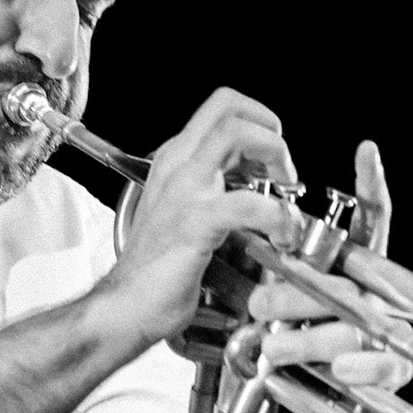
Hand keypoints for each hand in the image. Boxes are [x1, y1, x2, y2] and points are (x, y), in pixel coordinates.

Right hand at [93, 88, 302, 346]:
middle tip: (283, 175)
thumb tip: (256, 181)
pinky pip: (249, 201)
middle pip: (230, 106)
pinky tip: (281, 237)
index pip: (222, 107)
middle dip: (271, 133)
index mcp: (176, 160)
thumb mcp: (184, 213)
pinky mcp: (196, 222)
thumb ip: (213, 189)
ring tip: (285, 201)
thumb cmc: (155, 270)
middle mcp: (178, 165)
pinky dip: (278, 216)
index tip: (272, 160)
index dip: (259, 121)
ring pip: (238, 133)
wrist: (126, 306)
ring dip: (277, 157)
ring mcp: (185, 190)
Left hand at [246, 140, 410, 392]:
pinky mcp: (392, 369)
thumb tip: (243, 269)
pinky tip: (341, 369)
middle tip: (258, 303)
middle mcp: (374, 294)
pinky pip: (386, 366)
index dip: (371, 188)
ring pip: (358, 325)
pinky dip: (363, 366)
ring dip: (312, 336)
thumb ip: (270, 282)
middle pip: (346, 281)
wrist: (316, 409)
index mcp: (351, 269)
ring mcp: (387, 331)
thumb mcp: (276, 312)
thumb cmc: (294, 350)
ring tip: (271, 346)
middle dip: (300, 291)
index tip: (366, 151)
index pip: (369, 220)